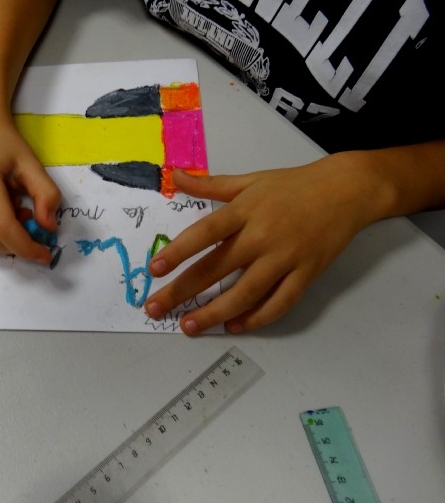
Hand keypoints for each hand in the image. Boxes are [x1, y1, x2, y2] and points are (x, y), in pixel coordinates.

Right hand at [0, 116, 60, 263]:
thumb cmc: (5, 143)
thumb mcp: (32, 163)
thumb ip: (46, 195)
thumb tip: (48, 228)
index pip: (4, 226)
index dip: (26, 246)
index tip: (46, 255)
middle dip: (19, 245)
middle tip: (36, 225)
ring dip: (8, 241)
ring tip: (19, 212)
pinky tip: (6, 213)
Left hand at [144, 154, 386, 333]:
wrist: (347, 190)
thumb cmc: (293, 185)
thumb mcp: (249, 180)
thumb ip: (210, 185)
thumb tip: (176, 176)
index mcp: (246, 210)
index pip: (206, 232)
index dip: (179, 251)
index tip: (155, 269)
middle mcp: (263, 235)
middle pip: (217, 268)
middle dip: (182, 291)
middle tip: (155, 308)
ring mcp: (286, 258)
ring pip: (245, 293)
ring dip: (214, 313)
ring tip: (189, 326)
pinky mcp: (306, 274)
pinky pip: (279, 303)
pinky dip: (256, 318)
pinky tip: (234, 326)